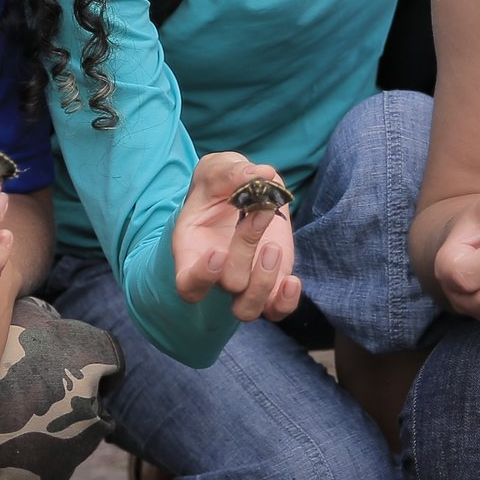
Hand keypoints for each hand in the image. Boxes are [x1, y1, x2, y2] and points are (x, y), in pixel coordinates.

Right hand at [171, 152, 302, 322]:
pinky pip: (277, 310)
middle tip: (259, 212)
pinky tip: (292, 280)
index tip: (217, 253)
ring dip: (264, 282)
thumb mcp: (219, 169)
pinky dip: (286, 302)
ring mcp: (244, 282)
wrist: (241, 192)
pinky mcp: (271, 283)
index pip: (187, 284)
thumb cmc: (220, 183)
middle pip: (229, 284)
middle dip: (246, 250)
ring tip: (272, 247)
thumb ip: (232, 172)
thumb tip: (261, 174)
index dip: (200, 277)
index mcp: (192, 250)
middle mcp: (216, 274)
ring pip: (247, 309)